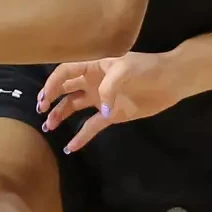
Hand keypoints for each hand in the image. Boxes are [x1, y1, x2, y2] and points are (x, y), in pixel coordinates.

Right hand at [38, 53, 184, 152]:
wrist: (171, 80)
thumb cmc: (146, 67)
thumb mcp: (125, 69)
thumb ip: (108, 87)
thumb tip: (101, 109)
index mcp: (93, 64)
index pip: (66, 71)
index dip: (52, 83)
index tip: (44, 97)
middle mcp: (93, 81)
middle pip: (65, 89)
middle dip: (51, 98)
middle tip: (40, 110)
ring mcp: (101, 98)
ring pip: (74, 107)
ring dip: (60, 115)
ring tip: (48, 126)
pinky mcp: (112, 115)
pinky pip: (91, 126)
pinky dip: (80, 136)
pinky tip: (69, 147)